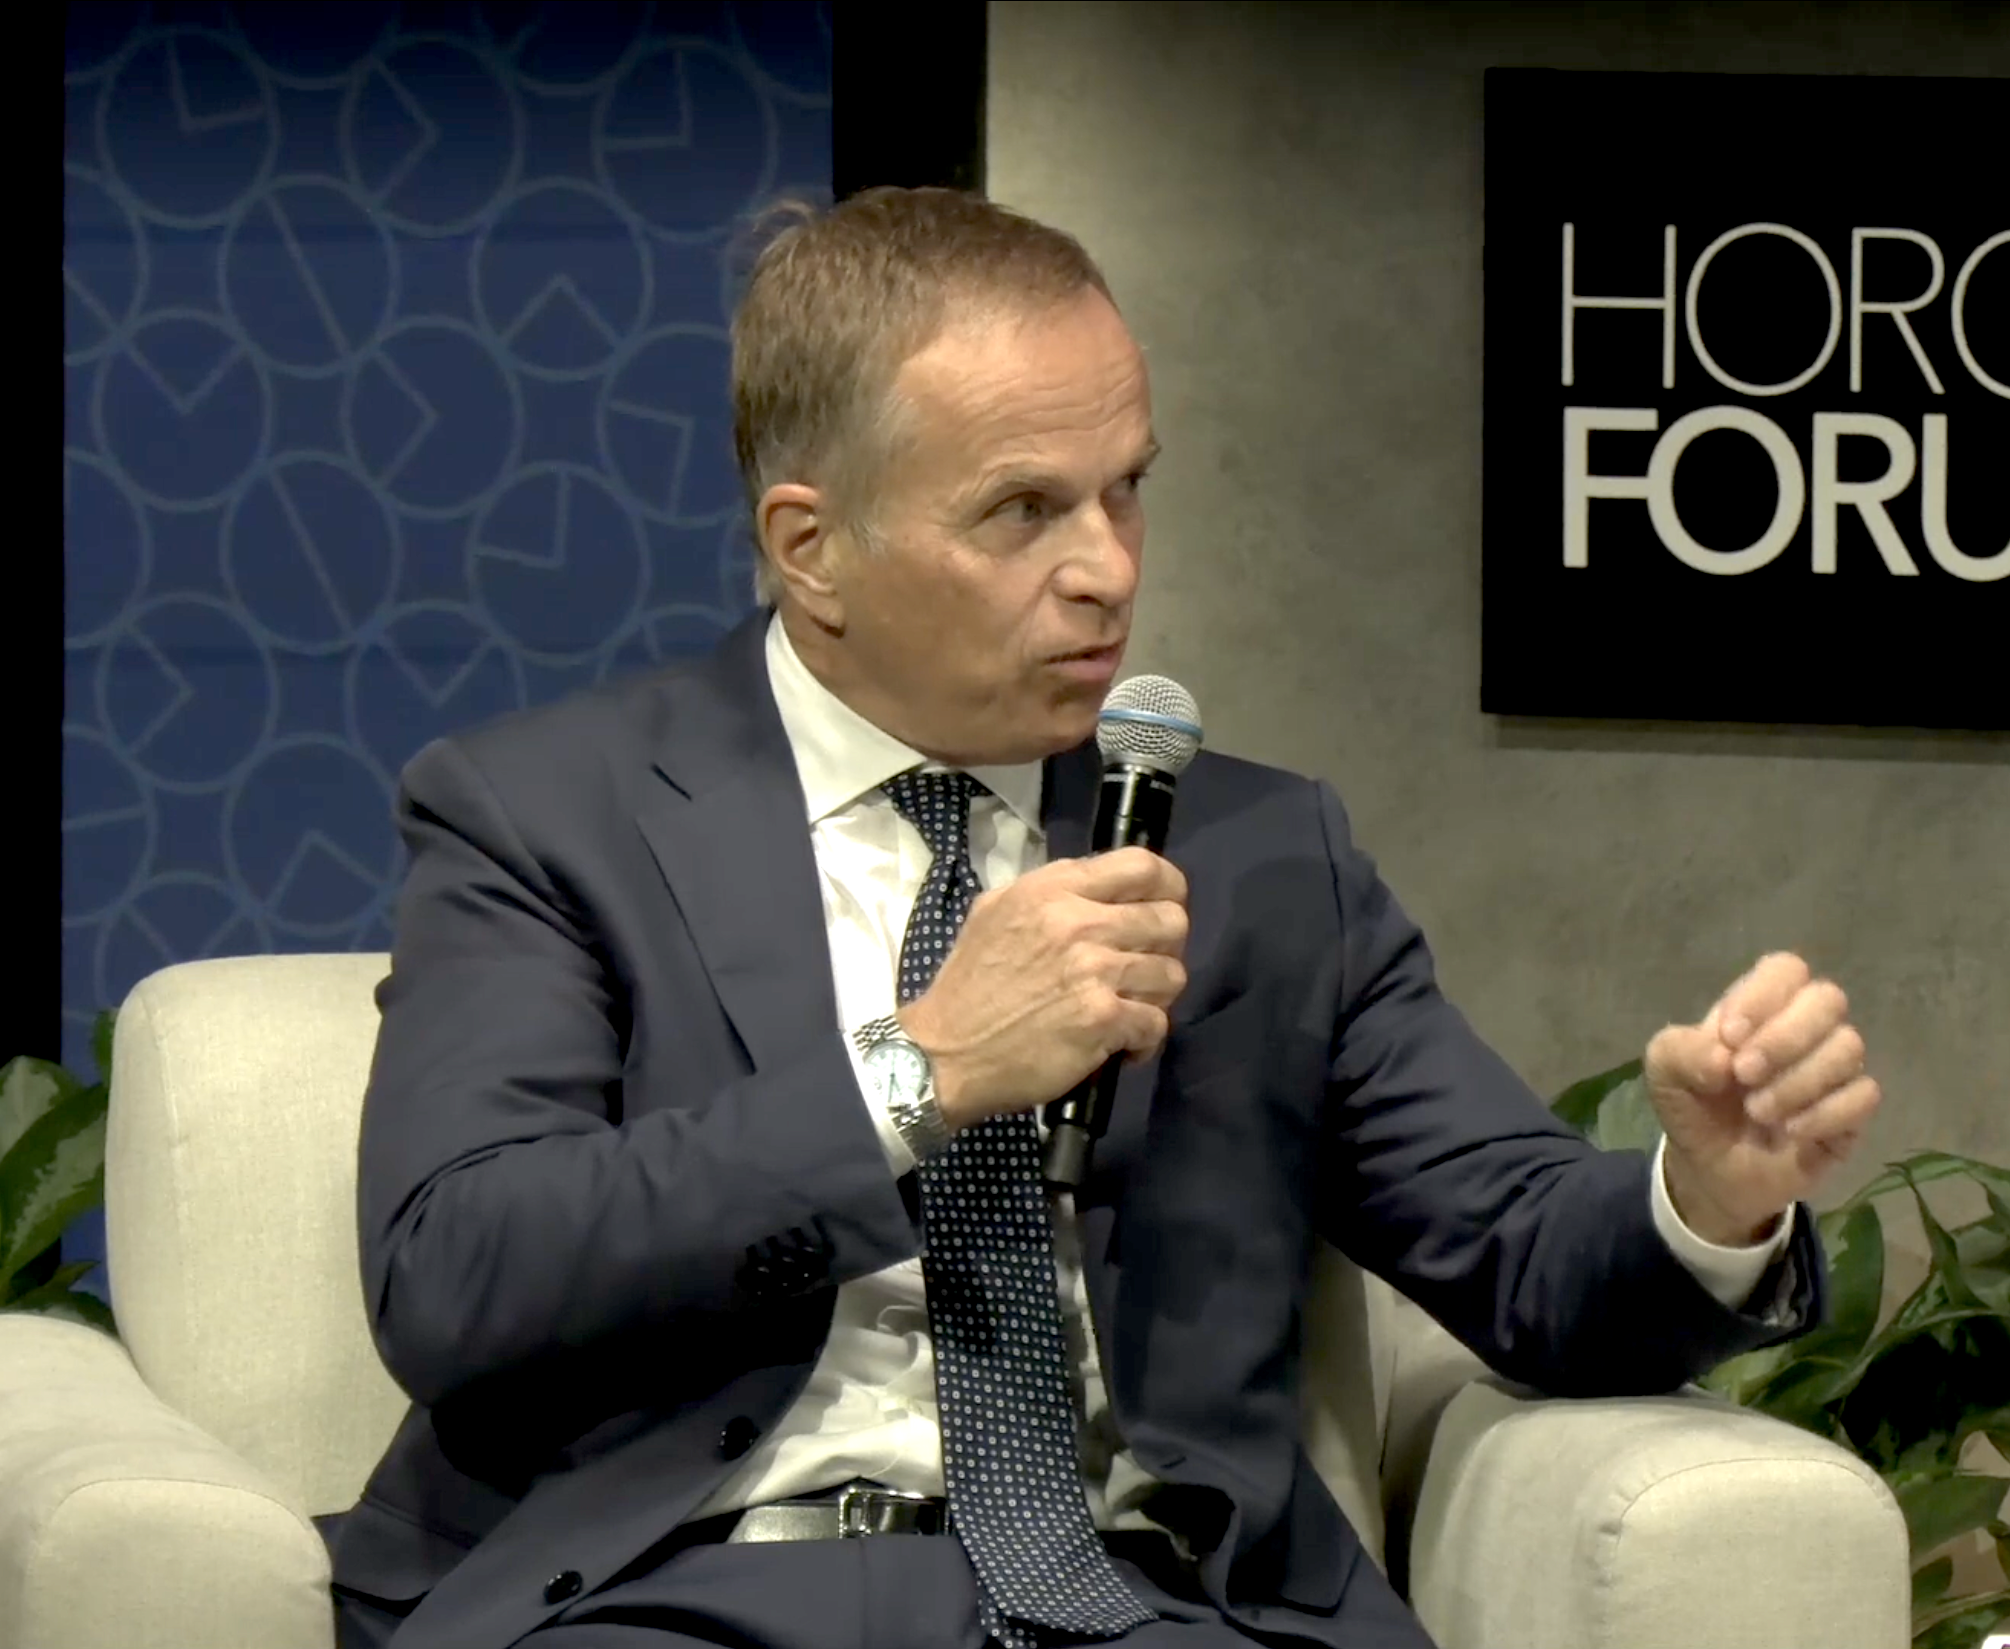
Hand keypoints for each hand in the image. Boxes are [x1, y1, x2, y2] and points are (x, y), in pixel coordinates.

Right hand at [898, 846, 1188, 1130]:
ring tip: (1130, 1010)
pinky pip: (1157, 1023)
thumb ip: (1048, 891)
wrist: (944, 1054)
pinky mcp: (1103, 1019)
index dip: (1168, 887)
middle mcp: (1080, 922)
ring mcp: (1095, 971)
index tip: (1164, 906)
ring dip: (1156, 997)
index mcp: (1053, 890)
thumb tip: (1096, 885)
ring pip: (1172, 974)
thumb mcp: (994, 911)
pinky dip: (1145, 1040)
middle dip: (1166, 948)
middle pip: (1171, 920)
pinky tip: (1122, 1047)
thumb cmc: (968, 984)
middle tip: (1144, 970)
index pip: (1142, 865)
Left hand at [1644, 953, 1880, 1245]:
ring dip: (1797, 1082)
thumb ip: (1682, 1051)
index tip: (1730, 1036)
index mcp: (1759, 1008)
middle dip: (1784, 1038)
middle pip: (1827, 999)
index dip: (1763, 995)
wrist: (1711, 1172)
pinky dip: (1824, 1113)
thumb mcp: (1665, 1074)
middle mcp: (1804, 1029)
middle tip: (1744, 1074)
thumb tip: (1724, 1056)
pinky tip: (1791, 1132)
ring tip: (1758, 1111)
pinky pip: (1864, 1095)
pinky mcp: (1852, 1111)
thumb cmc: (1693, 1107)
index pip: (1785, 969)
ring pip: (1848, 1047)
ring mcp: (1833, 1069)